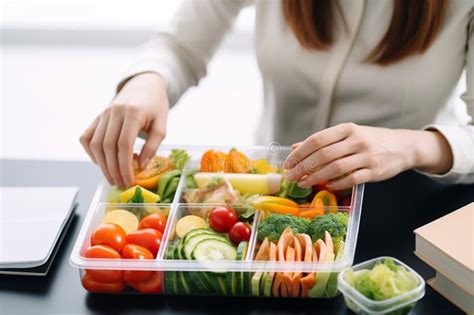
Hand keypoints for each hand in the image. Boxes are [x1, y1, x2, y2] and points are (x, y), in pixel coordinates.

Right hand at [80, 73, 168, 187]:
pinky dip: (91, 152)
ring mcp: (103, 114)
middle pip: (108, 147)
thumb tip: (141, 166)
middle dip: (113, 169)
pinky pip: (87, 137)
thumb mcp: (162, 124)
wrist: (144, 85)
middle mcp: (114, 112)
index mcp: (133, 113)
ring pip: (95, 144)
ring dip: (102, 165)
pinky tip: (101, 162)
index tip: (129, 181)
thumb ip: (153, 145)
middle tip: (120, 184)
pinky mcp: (97, 117)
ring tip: (112, 178)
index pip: (124, 145)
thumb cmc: (155, 106)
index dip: (125, 166)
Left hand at [284, 123, 452, 189]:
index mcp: (347, 129)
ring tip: (303, 183)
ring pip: (334, 168)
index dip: (300, 152)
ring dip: (315, 177)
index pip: (317, 140)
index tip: (288, 162)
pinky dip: (336, 184)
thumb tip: (296, 147)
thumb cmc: (370, 140)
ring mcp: (366, 156)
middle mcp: (356, 140)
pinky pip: (350, 180)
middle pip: (323, 155)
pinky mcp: (374, 171)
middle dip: (303, 167)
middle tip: (291, 176)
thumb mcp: (347, 135)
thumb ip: (323, 141)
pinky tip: (326, 186)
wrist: (404, 146)